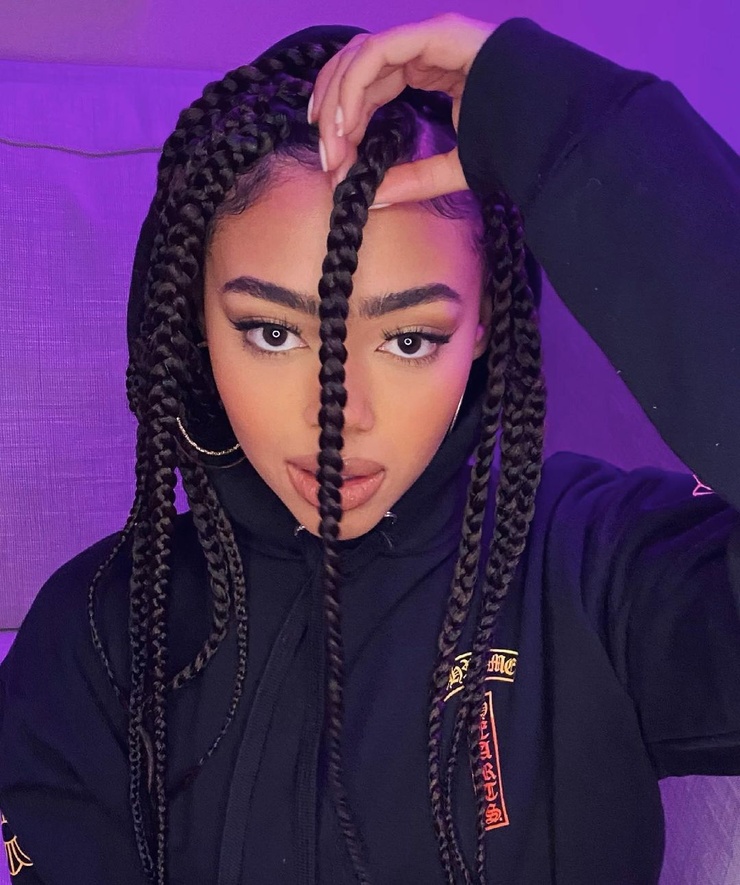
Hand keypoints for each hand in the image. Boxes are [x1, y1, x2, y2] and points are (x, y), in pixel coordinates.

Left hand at [307, 13, 496, 206]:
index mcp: (428, 71)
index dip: (344, 121)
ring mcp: (429, 36)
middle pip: (356, 67)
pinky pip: (378, 53)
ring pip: (360, 56)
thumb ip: (412, 179)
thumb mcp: (452, 169)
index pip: (369, 86)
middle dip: (332, 111)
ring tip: (333, 144)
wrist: (556, 123)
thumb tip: (370, 197)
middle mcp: (423, 49)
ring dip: (337, 100)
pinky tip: (348, 123)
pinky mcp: (434, 32)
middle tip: (326, 156)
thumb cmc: (515, 142)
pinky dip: (354, 86)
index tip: (334, 163)